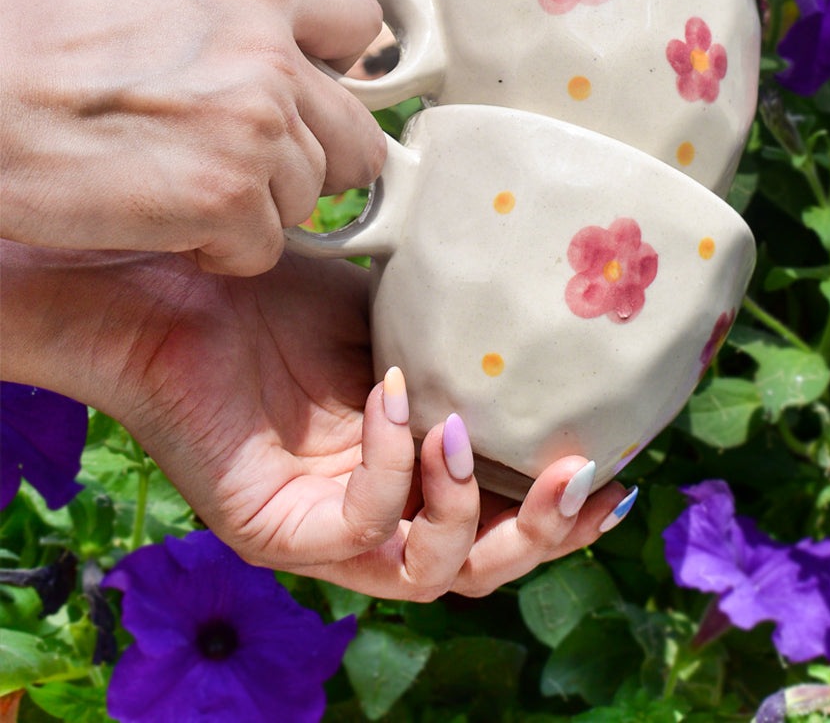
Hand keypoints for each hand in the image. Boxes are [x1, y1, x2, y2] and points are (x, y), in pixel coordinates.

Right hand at [0, 0, 384, 275]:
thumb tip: (283, 41)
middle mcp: (271, 55)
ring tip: (176, 184)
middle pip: (358, 139)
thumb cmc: (27, 49)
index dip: (341, 71)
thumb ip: (231, 20)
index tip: (314, 95)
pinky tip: (162, 220)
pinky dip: (220, 250)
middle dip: (308, 161)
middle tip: (240, 166)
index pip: (360, 25)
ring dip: (254, 207)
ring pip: (308, 198)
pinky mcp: (227, 196)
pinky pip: (263, 248)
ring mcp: (255, 127)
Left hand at [3, 244, 631, 598]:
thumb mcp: (398, 313)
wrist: (186, 282)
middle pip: (478, 566)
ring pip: (429, 574)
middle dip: (542, 534)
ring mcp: (325, 529)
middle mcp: (375, 510)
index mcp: (411, 468)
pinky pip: (360, 529)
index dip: (563, 509)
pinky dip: (394, 463)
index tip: (617, 467)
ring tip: (465, 429)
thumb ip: (464, 333)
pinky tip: (397, 396)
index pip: (497, 516)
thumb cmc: (285, 291)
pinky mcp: (275, 531)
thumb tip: (549, 303)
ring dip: (468, 507)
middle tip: (582, 478)